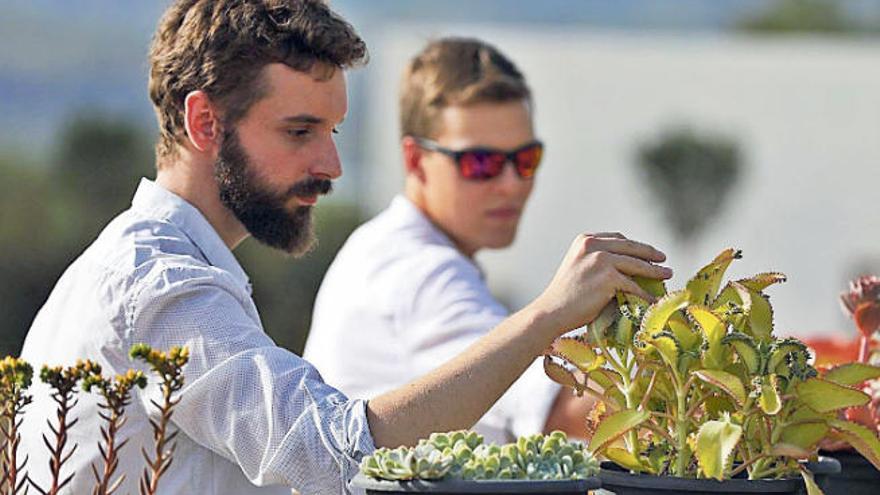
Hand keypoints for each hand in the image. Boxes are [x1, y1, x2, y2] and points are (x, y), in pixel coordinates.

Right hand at [530, 232, 671, 335]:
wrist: (552, 312)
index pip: (618, 239)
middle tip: (664, 259)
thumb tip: (631, 268)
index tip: (647, 252)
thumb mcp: (580, 268)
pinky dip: (645, 294)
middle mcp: (593, 245)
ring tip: (666, 274)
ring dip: (655, 271)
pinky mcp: (608, 277)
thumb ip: (600, 262)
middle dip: (650, 253)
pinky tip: (653, 299)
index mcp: (585, 240)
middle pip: (631, 247)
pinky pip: (634, 286)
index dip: (635, 246)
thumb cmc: (566, 296)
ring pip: (636, 264)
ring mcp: (601, 260)